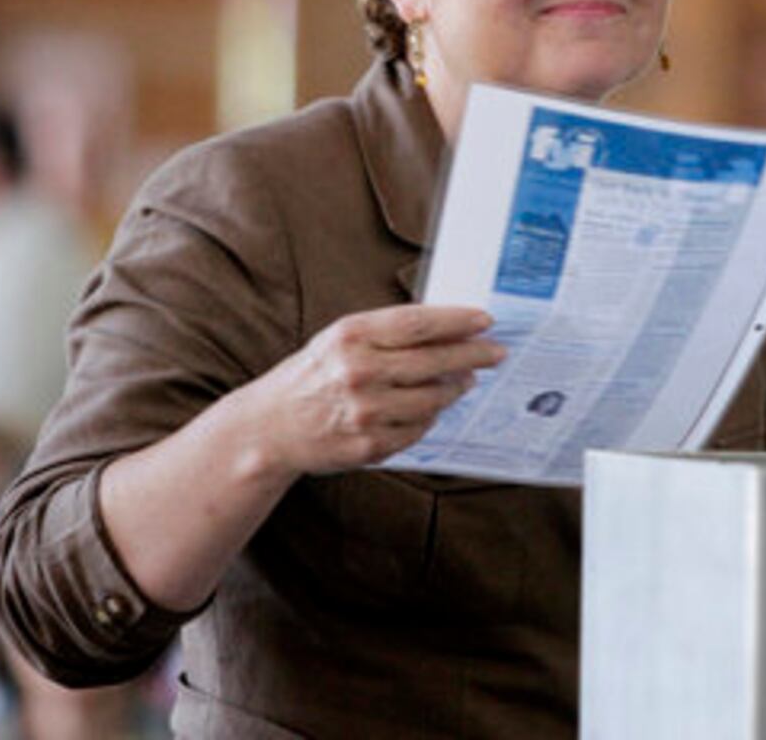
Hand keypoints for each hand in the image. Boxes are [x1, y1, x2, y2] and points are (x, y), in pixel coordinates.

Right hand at [250, 305, 503, 475]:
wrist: (269, 427)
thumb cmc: (314, 375)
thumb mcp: (341, 339)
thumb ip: (389, 332)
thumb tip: (450, 328)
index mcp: (351, 337)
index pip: (418, 324)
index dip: (457, 321)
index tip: (486, 320)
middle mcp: (358, 373)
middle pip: (434, 361)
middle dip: (473, 355)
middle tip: (496, 353)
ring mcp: (364, 413)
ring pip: (433, 399)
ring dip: (456, 389)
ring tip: (464, 380)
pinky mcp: (368, 446)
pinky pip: (418, 430)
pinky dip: (430, 417)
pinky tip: (430, 408)